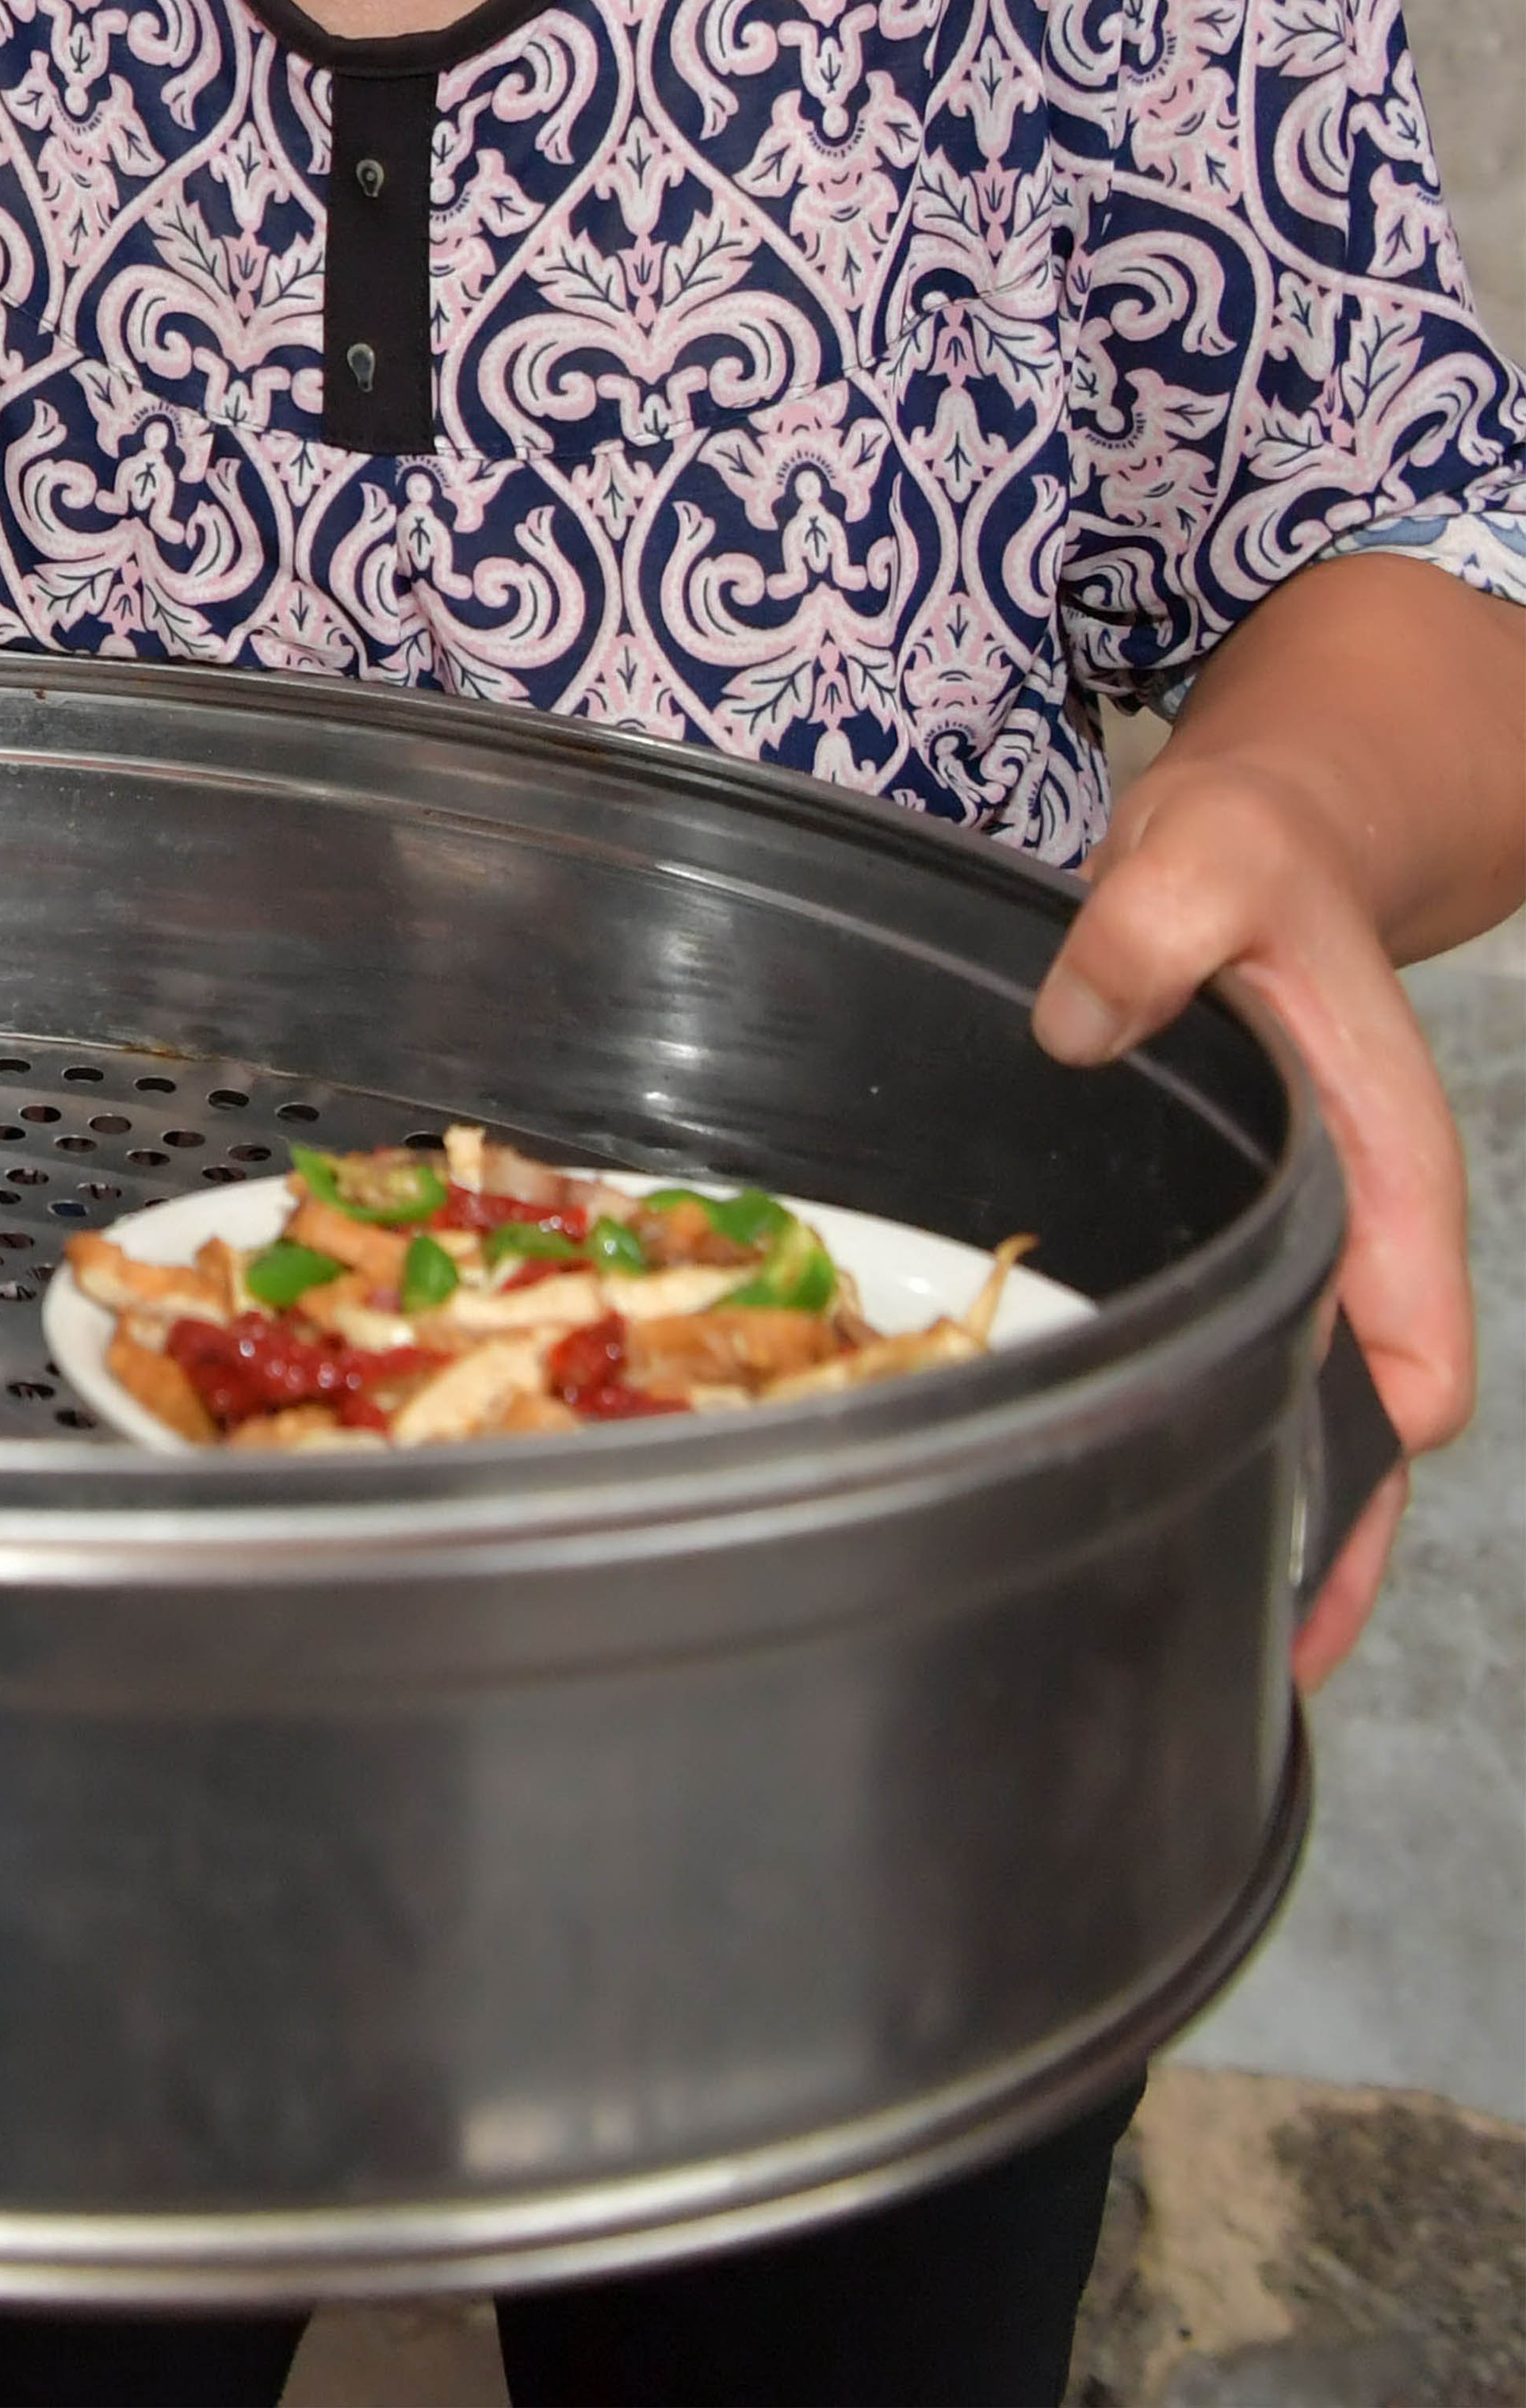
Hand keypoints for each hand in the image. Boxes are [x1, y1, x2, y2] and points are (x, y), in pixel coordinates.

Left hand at [1039, 733, 1471, 1684]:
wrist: (1263, 841)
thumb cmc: (1259, 858)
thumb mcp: (1209, 856)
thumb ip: (1151, 926)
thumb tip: (1077, 1019)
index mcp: (1387, 1167)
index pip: (1417, 1353)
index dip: (1376, 1454)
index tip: (1316, 1537)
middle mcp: (1363, 1225)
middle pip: (1374, 1418)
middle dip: (1334, 1536)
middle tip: (1268, 1654)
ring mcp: (1310, 1235)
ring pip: (1313, 1398)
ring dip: (1280, 1499)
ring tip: (1204, 1622)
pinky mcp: (1251, 1224)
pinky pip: (1253, 1342)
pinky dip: (1226, 1418)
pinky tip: (1150, 1475)